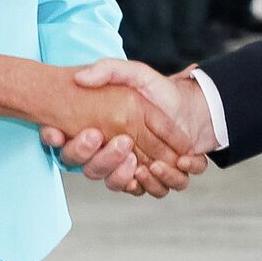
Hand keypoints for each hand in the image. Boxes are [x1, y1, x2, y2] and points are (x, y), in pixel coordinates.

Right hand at [33, 68, 202, 196]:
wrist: (193, 107)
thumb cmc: (159, 91)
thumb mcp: (134, 73)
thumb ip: (108, 70)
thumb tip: (80, 77)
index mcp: (96, 132)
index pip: (70, 144)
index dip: (68, 143)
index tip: (89, 133)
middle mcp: (107, 155)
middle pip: (91, 169)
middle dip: (103, 159)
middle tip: (122, 142)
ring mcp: (128, 169)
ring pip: (115, 183)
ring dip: (124, 174)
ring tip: (139, 161)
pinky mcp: (151, 179)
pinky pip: (145, 190)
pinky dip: (154, 181)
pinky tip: (161, 166)